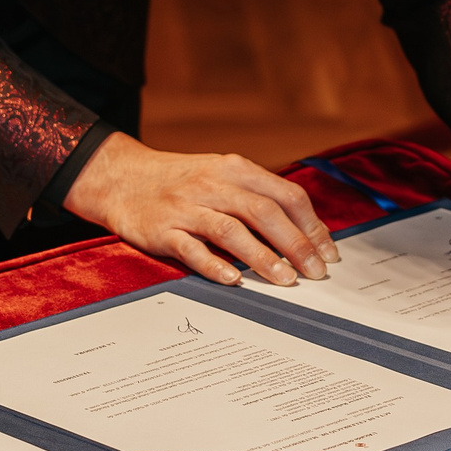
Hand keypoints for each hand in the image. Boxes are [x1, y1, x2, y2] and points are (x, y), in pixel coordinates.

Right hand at [63, 133, 338, 285]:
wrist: (122, 178)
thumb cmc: (180, 182)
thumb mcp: (221, 175)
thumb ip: (258, 197)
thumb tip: (305, 232)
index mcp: (234, 169)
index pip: (286, 195)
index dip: (312, 225)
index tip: (328, 252)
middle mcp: (213, 184)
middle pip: (264, 213)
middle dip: (296, 244)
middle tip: (316, 272)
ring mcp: (186, 207)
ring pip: (232, 230)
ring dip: (263, 257)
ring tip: (286, 281)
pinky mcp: (162, 230)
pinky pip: (192, 249)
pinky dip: (215, 264)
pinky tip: (235, 280)